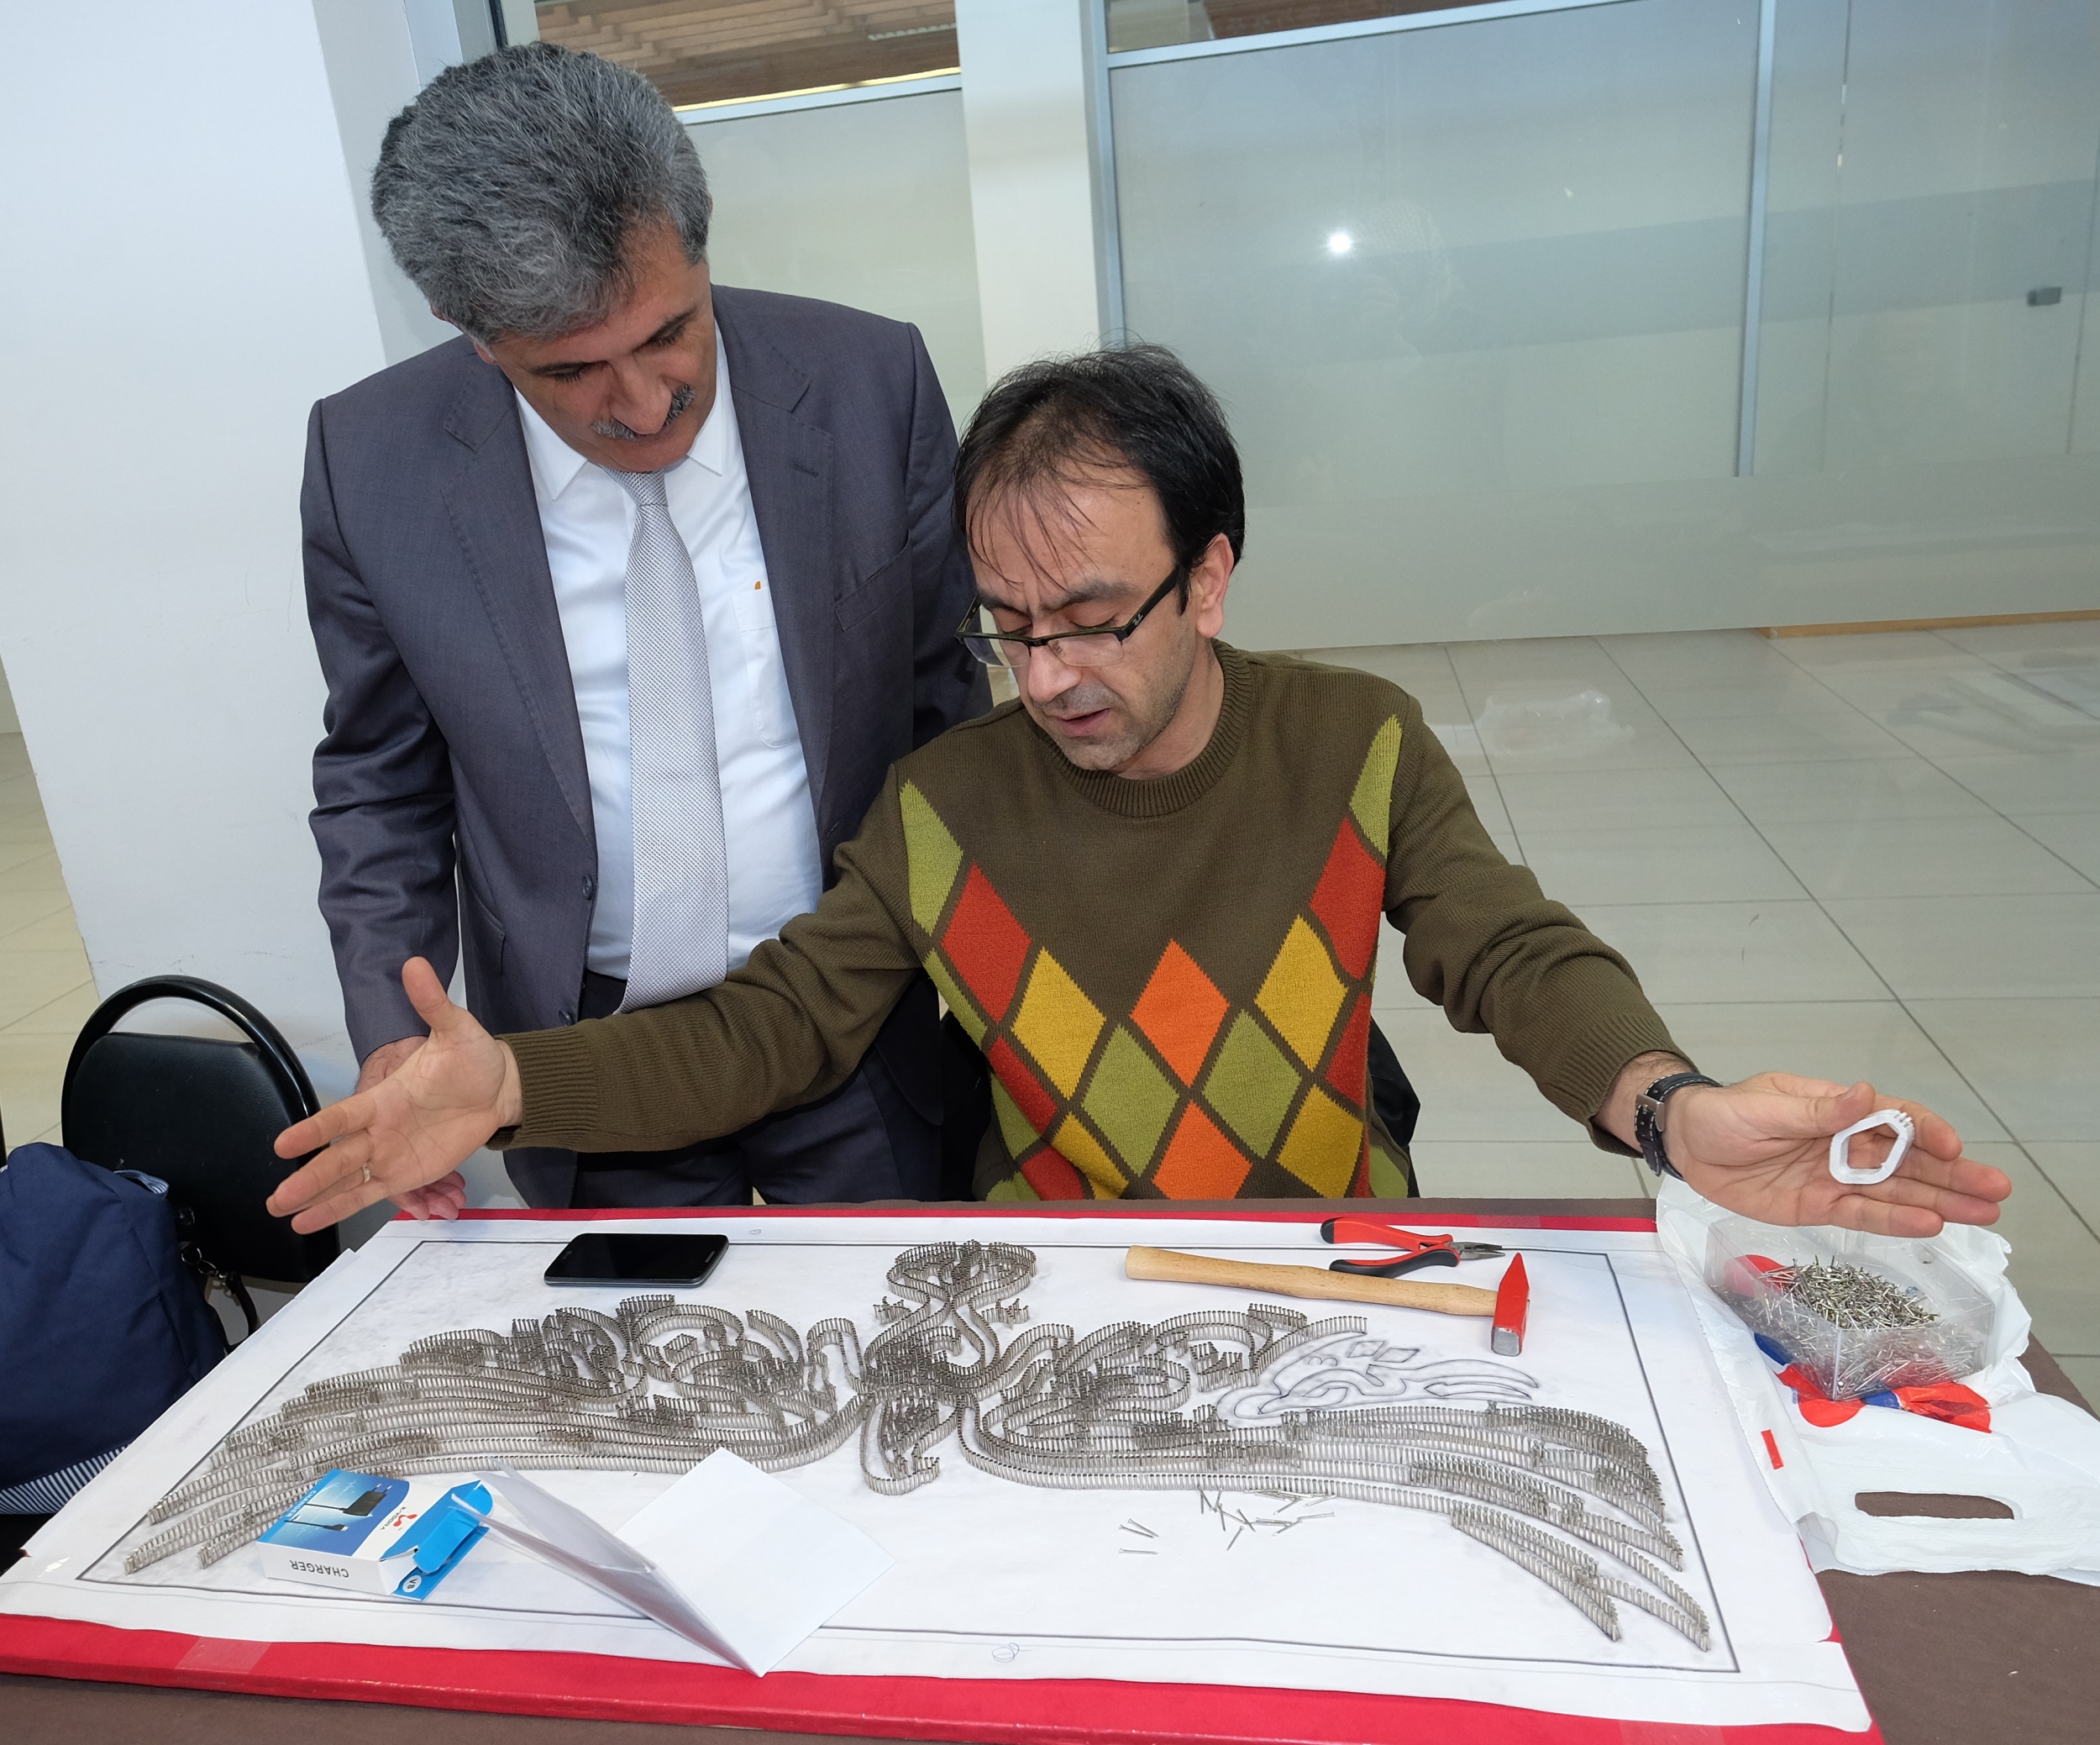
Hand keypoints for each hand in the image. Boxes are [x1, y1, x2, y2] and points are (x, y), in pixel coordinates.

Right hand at [269, 958, 521, 1233]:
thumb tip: (415, 965)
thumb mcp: (455, 1029)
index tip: (285, 1144)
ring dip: (319, 1198)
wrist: (499, 1086)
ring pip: (349, 1179)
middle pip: (338, 1157)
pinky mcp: (407, 1172)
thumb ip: (432, 1003)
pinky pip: (376, 1193)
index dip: (315, 1130)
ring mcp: (391, 1153)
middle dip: (309, 1176)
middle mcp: (379, 1129)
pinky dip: (350, 1207)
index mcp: (383, 1097)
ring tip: (287, 1217)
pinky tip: (318, 1222)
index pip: (341, 1116)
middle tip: (277, 1197)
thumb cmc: (472, 1057)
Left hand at [1655, 1072, 2010, 1236]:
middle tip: (1997, 1189)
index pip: (1895, 1118)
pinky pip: (1863, 1216)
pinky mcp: (1819, 1207)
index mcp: (1838, 1109)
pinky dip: (1895, 1222)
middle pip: (1909, 1160)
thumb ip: (1816, 1111)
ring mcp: (1836, 1178)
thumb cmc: (1724, 1114)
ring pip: (1896, 1192)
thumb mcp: (1765, 1107)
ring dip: (1940, 1202)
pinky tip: (1931, 1226)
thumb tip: (1865, 1094)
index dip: (1927, 1132)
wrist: (1686, 1145)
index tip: (1954, 1148)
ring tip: (1984, 1213)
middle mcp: (1845, 1144)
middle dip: (1953, 1174)